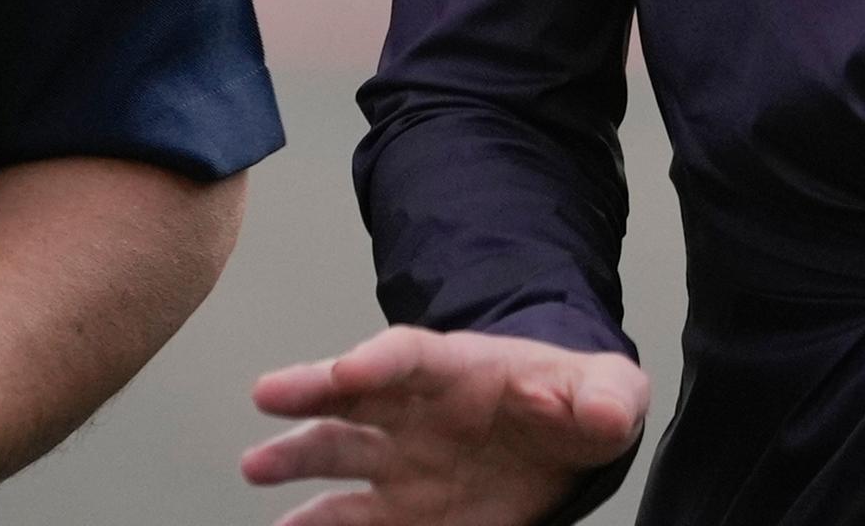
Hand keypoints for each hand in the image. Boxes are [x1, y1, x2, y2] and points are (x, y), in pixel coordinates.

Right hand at [243, 325, 649, 525]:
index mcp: (458, 369)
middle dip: (310, 393)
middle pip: (353, 394)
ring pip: (338, 456)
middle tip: (269, 395)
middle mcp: (414, 411)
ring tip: (255, 468)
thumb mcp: (605, 390)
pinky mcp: (404, 512)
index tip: (348, 368)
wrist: (565, 440)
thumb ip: (607, 397)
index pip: (409, 354)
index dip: (378, 358)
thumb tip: (609, 411)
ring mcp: (402, 462)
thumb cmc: (574, 401)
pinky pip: (356, 520)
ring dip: (296, 460)